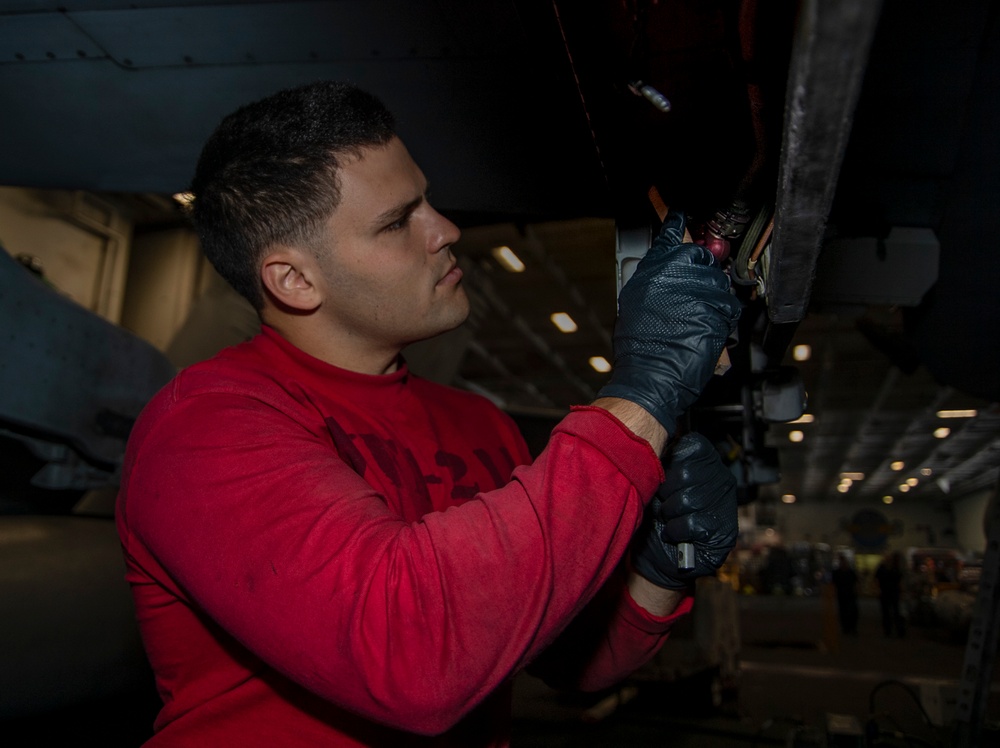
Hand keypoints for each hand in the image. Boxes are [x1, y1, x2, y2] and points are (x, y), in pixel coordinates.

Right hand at [597, 211, 740, 433]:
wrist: (651, 377)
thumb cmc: (641, 347)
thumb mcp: (635, 303)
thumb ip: (654, 278)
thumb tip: (666, 266)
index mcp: (653, 270)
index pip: (671, 234)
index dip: (677, 221)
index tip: (680, 212)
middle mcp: (676, 274)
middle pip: (702, 257)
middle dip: (701, 274)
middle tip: (691, 297)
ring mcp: (699, 290)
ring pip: (718, 282)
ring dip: (712, 299)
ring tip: (692, 322)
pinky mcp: (717, 309)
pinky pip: (727, 306)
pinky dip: (721, 318)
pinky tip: (703, 331)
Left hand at [632, 433, 737, 589]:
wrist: (659, 558)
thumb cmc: (653, 517)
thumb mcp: (651, 483)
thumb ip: (658, 461)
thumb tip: (655, 444)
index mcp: (704, 460)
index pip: (690, 444)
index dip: (668, 463)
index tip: (661, 478)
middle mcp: (721, 477)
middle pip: (687, 473)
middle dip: (666, 493)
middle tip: (664, 505)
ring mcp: (726, 503)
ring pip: (688, 499)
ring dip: (669, 514)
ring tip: (669, 520)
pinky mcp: (726, 529)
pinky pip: (692, 523)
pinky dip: (675, 532)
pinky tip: (676, 534)